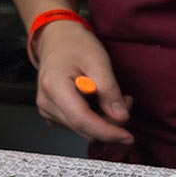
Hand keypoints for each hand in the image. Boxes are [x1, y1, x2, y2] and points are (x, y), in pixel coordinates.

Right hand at [35, 21, 133, 143]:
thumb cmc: (75, 46)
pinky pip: (81, 125)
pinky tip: (102, 102)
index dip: (107, 132)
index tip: (127, 136)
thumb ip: (110, 92)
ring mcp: (49, 111)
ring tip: (115, 97)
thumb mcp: (98, 62)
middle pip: (84, 129)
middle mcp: (47, 103)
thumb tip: (120, 118)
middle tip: (126, 102)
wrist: (58, 39)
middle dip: (111, 123)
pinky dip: (97, 118)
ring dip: (105, 120)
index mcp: (54, 87)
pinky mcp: (54, 115)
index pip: (82, 120)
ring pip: (85, 130)